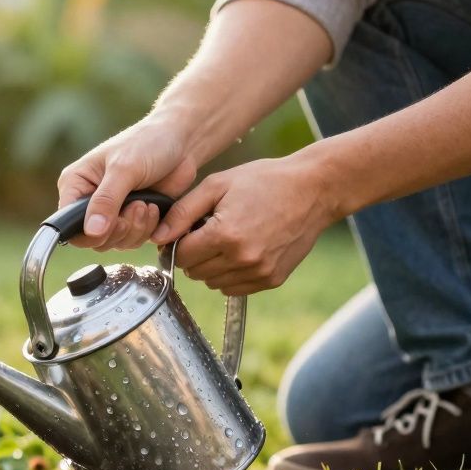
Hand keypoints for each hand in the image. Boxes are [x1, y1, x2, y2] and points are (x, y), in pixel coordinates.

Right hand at [57, 115, 198, 249]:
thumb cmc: (147, 143)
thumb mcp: (124, 169)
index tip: (114, 223)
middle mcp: (89, 202)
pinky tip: (154, 207)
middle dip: (119, 230)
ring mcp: (111, 212)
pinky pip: (133, 241)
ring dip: (135, 229)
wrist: (182, 140)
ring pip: (114, 243)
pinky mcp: (132, 220)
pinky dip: (146, 230)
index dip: (89, 233)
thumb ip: (106, 201)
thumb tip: (92, 231)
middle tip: (137, 206)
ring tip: (147, 204)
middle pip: (93, 239)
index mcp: (76, 184)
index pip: (68, 223)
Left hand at [149, 150, 342, 294]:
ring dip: (211, 266)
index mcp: (225, 235)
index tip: (186, 230)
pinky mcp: (272, 279)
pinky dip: (230, 274)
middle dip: (193, 254)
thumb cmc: (264, 181)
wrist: (314, 190)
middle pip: (194, 272)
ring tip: (226, 239)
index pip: (180, 255)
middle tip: (207, 232)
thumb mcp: (217, 185)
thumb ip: (182, 212)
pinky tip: (240, 250)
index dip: (178, 242)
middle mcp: (242, 259)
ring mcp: (259, 272)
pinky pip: (234, 288)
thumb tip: (157, 237)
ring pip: (212, 283)